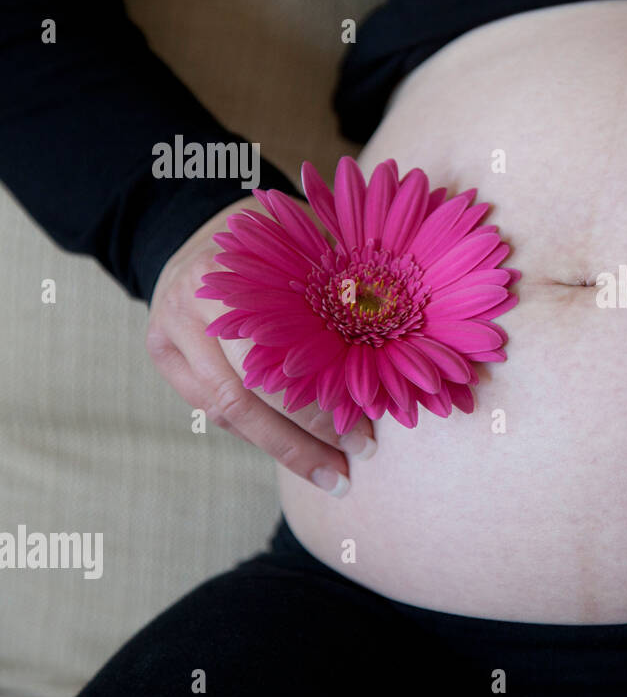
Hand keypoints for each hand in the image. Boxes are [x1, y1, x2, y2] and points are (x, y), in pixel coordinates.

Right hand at [146, 196, 374, 496]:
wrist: (190, 222)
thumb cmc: (270, 236)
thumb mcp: (302, 242)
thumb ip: (333, 283)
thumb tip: (394, 337)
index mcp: (226, 276)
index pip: (274, 357)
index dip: (319, 401)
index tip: (366, 429)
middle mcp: (188, 309)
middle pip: (243, 397)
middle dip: (301, 441)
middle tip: (350, 469)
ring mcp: (168, 337)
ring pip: (226, 413)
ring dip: (282, 449)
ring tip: (331, 474)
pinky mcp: (163, 358)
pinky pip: (214, 410)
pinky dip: (260, 432)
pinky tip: (299, 450)